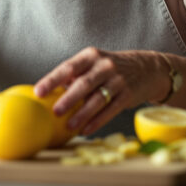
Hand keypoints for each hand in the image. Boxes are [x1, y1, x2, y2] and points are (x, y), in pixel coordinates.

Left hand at [34, 47, 163, 134]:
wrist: (147, 68)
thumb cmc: (111, 68)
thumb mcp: (94, 63)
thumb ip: (75, 75)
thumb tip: (50, 93)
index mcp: (91, 55)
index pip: (68, 67)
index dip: (52, 80)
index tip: (38, 92)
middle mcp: (104, 66)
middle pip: (83, 84)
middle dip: (68, 99)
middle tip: (55, 111)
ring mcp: (118, 80)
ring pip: (97, 99)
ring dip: (81, 114)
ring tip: (69, 126)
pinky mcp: (127, 95)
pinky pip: (110, 110)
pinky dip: (96, 121)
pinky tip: (85, 130)